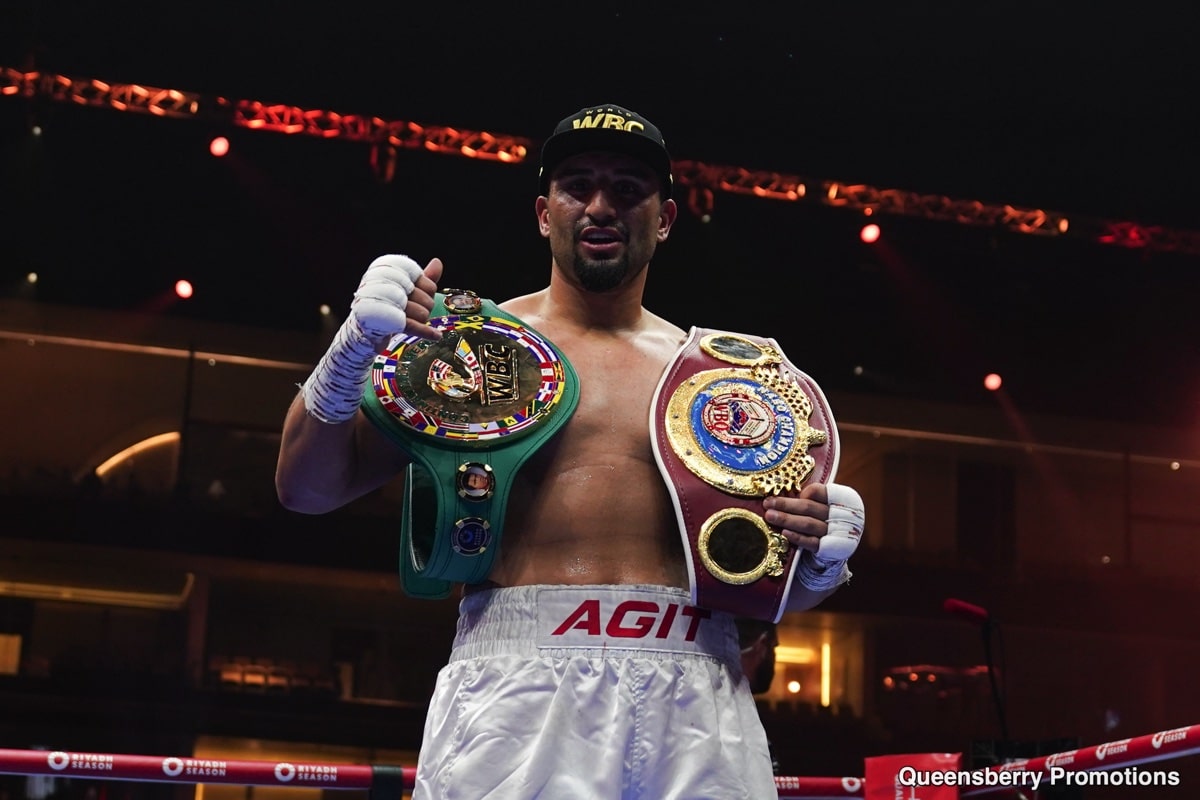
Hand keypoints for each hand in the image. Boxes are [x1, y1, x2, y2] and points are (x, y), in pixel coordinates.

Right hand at [301, 254, 443, 423]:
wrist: (361, 334)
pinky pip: (413, 326)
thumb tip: (437, 262)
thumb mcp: (405, 292)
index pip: (426, 282)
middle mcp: (383, 283)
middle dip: (424, 309)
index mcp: (387, 271)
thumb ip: (422, 278)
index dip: (428, 292)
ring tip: (407, 321)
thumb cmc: (386, 309)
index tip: (417, 297)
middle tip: (409, 313)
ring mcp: (382, 302)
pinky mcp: (384, 321)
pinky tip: (436, 335)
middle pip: (426, 299)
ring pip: (422, 314)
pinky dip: (426, 332)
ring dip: (420, 322)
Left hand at [763, 482, 862, 561]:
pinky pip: (811, 542)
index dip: (804, 491)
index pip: (820, 491)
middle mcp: (835, 516)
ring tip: (770, 516)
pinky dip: (797, 537)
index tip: (787, 492)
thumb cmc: (824, 520)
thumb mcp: (820, 506)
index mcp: (834, 501)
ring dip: (787, 519)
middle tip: (767, 503)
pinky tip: (784, 532)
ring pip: (808, 524)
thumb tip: (780, 495)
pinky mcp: (826, 549)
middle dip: (785, 505)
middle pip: (808, 507)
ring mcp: (831, 533)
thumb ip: (807, 499)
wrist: (840, 547)